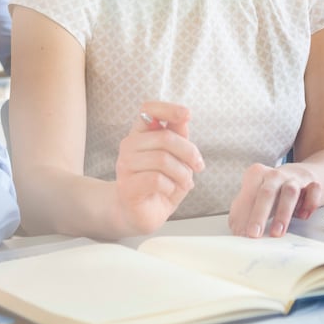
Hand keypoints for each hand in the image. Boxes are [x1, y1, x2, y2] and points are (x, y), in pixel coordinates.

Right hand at [112, 101, 203, 235]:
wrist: (140, 215)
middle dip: (189, 152)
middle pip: (165, 137)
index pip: (148, 109)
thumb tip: (183, 118)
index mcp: (140, 134)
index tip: (187, 115)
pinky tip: (169, 191)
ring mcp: (125, 166)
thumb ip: (177, 138)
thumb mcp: (175, 159)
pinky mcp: (127, 186)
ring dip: (182, 174)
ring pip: (162, 159)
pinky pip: (157, 179)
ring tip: (185, 182)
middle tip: (198, 166)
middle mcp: (128, 146)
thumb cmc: (160, 185)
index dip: (168, 108)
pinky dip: (171, 186)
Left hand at [228, 163, 321, 238]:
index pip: (247, 195)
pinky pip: (314, 190)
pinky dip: (310, 203)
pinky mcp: (313, 182)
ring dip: (283, 213)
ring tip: (277, 233)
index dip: (242, 215)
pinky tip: (303, 216)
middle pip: (266, 192)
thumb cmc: (273, 189)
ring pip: (289, 193)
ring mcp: (295, 178)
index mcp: (257, 174)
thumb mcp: (255, 196)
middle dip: (259, 214)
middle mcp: (275, 174)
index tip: (240, 233)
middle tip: (253, 234)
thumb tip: (238, 232)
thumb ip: (244, 212)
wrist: (301, 174)